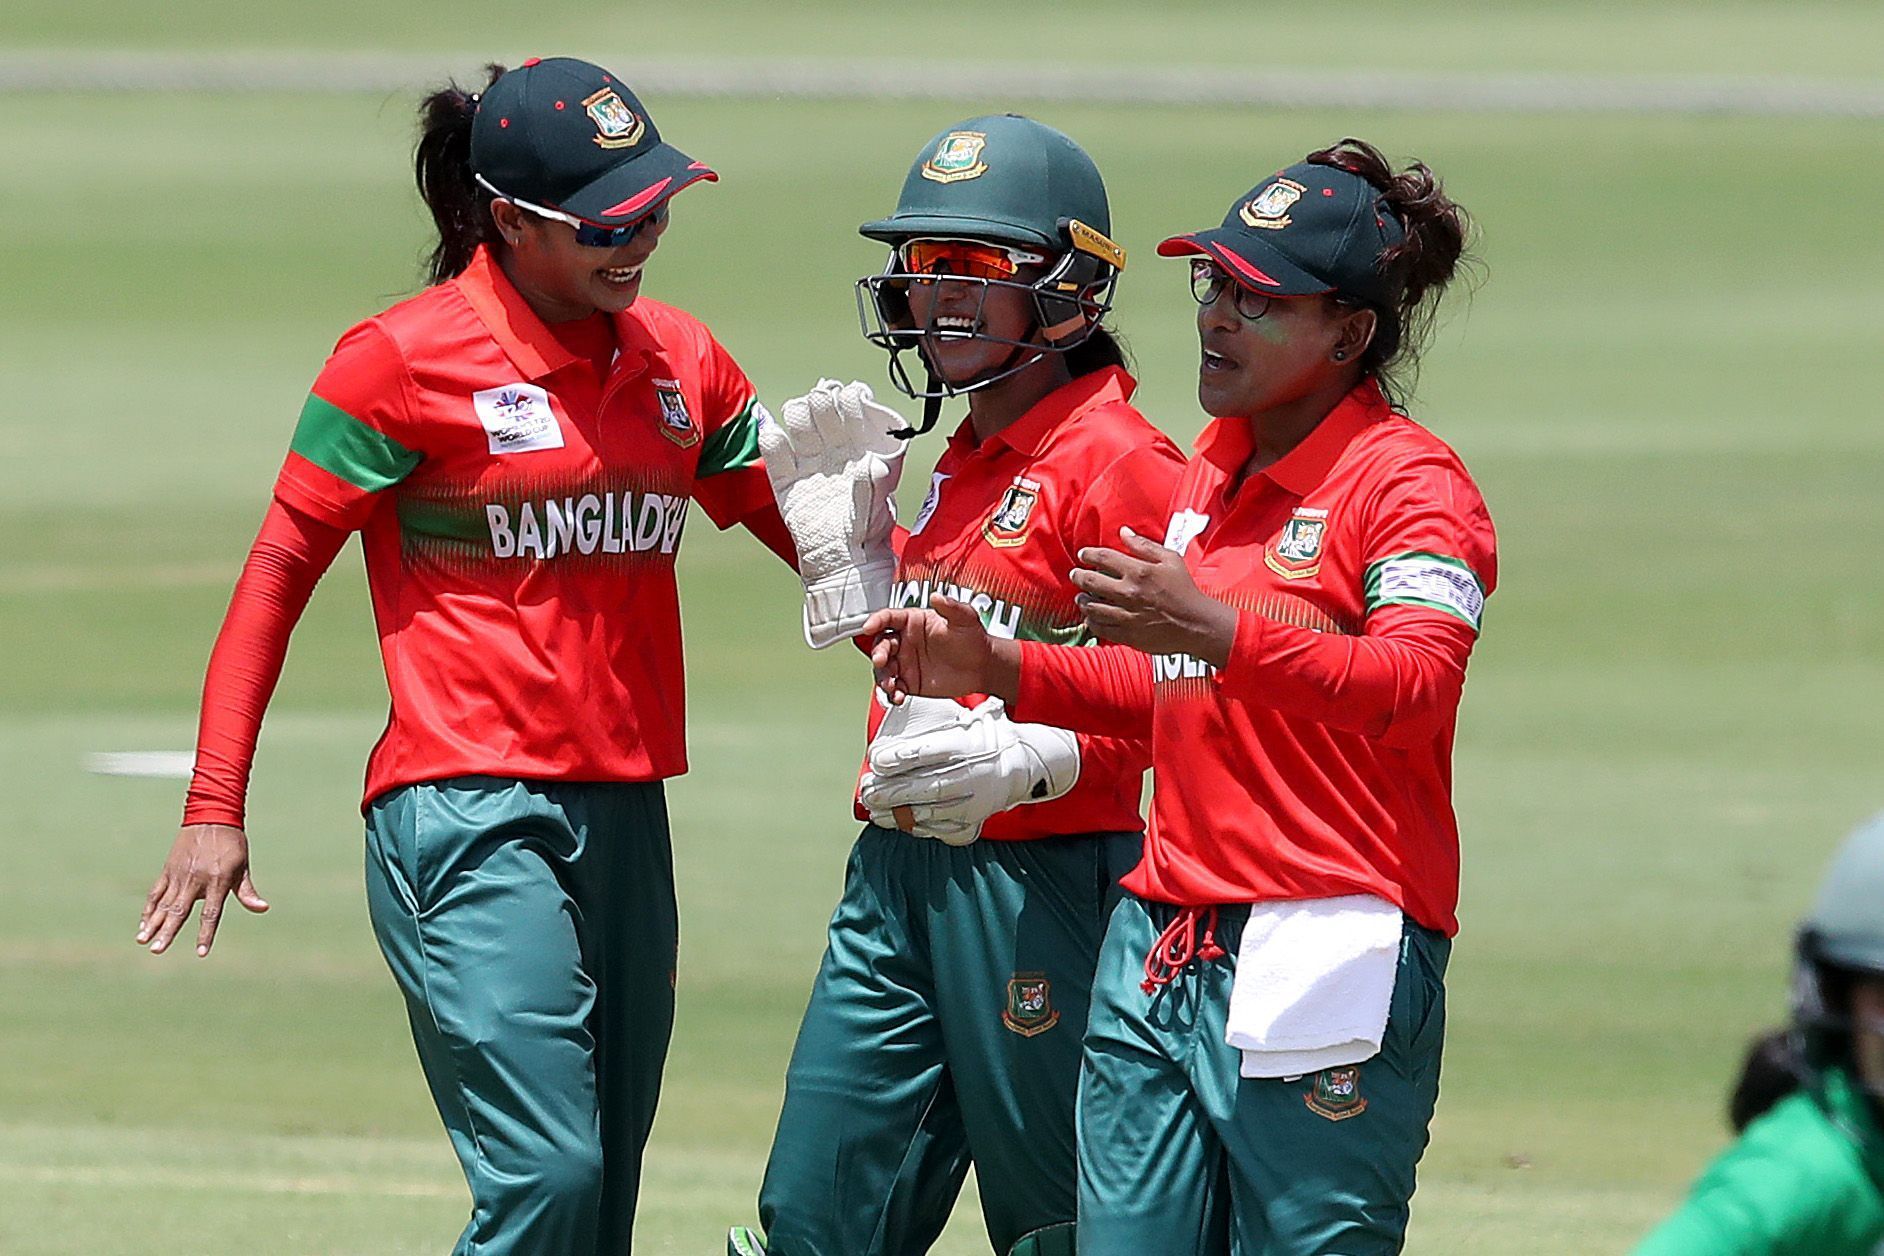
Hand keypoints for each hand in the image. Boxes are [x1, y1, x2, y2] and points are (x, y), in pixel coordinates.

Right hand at [137, 824, 268, 956]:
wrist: (212, 817)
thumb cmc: (232, 844)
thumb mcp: (243, 867)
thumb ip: (247, 891)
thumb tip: (263, 908)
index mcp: (217, 881)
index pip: (211, 914)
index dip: (206, 933)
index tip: (201, 952)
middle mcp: (195, 880)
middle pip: (180, 911)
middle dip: (168, 932)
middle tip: (157, 950)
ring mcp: (179, 875)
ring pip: (164, 904)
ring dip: (153, 923)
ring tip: (143, 941)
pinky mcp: (168, 869)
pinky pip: (156, 892)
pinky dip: (149, 908)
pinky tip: (143, 923)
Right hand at [759, 380, 908, 648]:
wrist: (842, 565)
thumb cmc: (865, 535)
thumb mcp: (876, 512)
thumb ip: (874, 487)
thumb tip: (875, 466)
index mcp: (862, 453)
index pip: (857, 417)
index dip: (854, 402)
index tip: (853, 394)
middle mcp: (836, 453)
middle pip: (826, 415)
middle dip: (825, 403)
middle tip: (824, 398)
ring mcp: (810, 464)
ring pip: (800, 426)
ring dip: (800, 414)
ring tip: (802, 409)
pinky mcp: (787, 481)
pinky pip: (775, 454)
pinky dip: (771, 441)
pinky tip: (772, 431)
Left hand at [860, 698, 1079, 843]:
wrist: (1023, 766)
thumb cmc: (983, 740)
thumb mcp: (966, 721)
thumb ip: (934, 725)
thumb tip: (893, 713)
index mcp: (969, 745)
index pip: (932, 751)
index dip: (901, 757)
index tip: (876, 760)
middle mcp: (974, 775)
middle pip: (928, 787)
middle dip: (893, 792)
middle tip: (867, 791)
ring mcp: (975, 802)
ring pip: (931, 812)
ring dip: (898, 813)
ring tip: (874, 810)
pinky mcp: (974, 821)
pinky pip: (941, 829)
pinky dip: (916, 827)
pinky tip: (896, 822)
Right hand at [863, 595, 1017, 705]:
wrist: (983, 667)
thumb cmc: (973, 639)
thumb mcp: (965, 618)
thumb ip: (950, 607)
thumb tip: (937, 597)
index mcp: (913, 622)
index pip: (888, 618)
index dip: (876, 621)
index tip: (868, 627)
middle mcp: (905, 641)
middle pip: (881, 645)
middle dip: (878, 653)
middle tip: (881, 661)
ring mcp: (906, 663)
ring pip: (883, 669)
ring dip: (883, 677)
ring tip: (891, 685)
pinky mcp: (909, 682)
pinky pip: (894, 688)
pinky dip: (892, 693)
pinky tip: (898, 696)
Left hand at [1072, 526, 1238, 662]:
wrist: (1196, 624)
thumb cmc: (1185, 590)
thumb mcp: (1170, 559)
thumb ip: (1144, 545)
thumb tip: (1123, 532)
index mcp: (1139, 571)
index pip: (1103, 558)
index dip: (1089, 554)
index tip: (1083, 554)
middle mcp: (1129, 592)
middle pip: (1091, 581)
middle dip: (1079, 575)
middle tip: (1076, 574)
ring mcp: (1126, 615)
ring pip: (1091, 606)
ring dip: (1083, 600)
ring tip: (1081, 596)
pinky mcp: (1127, 634)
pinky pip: (1100, 628)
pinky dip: (1091, 622)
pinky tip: (1091, 617)